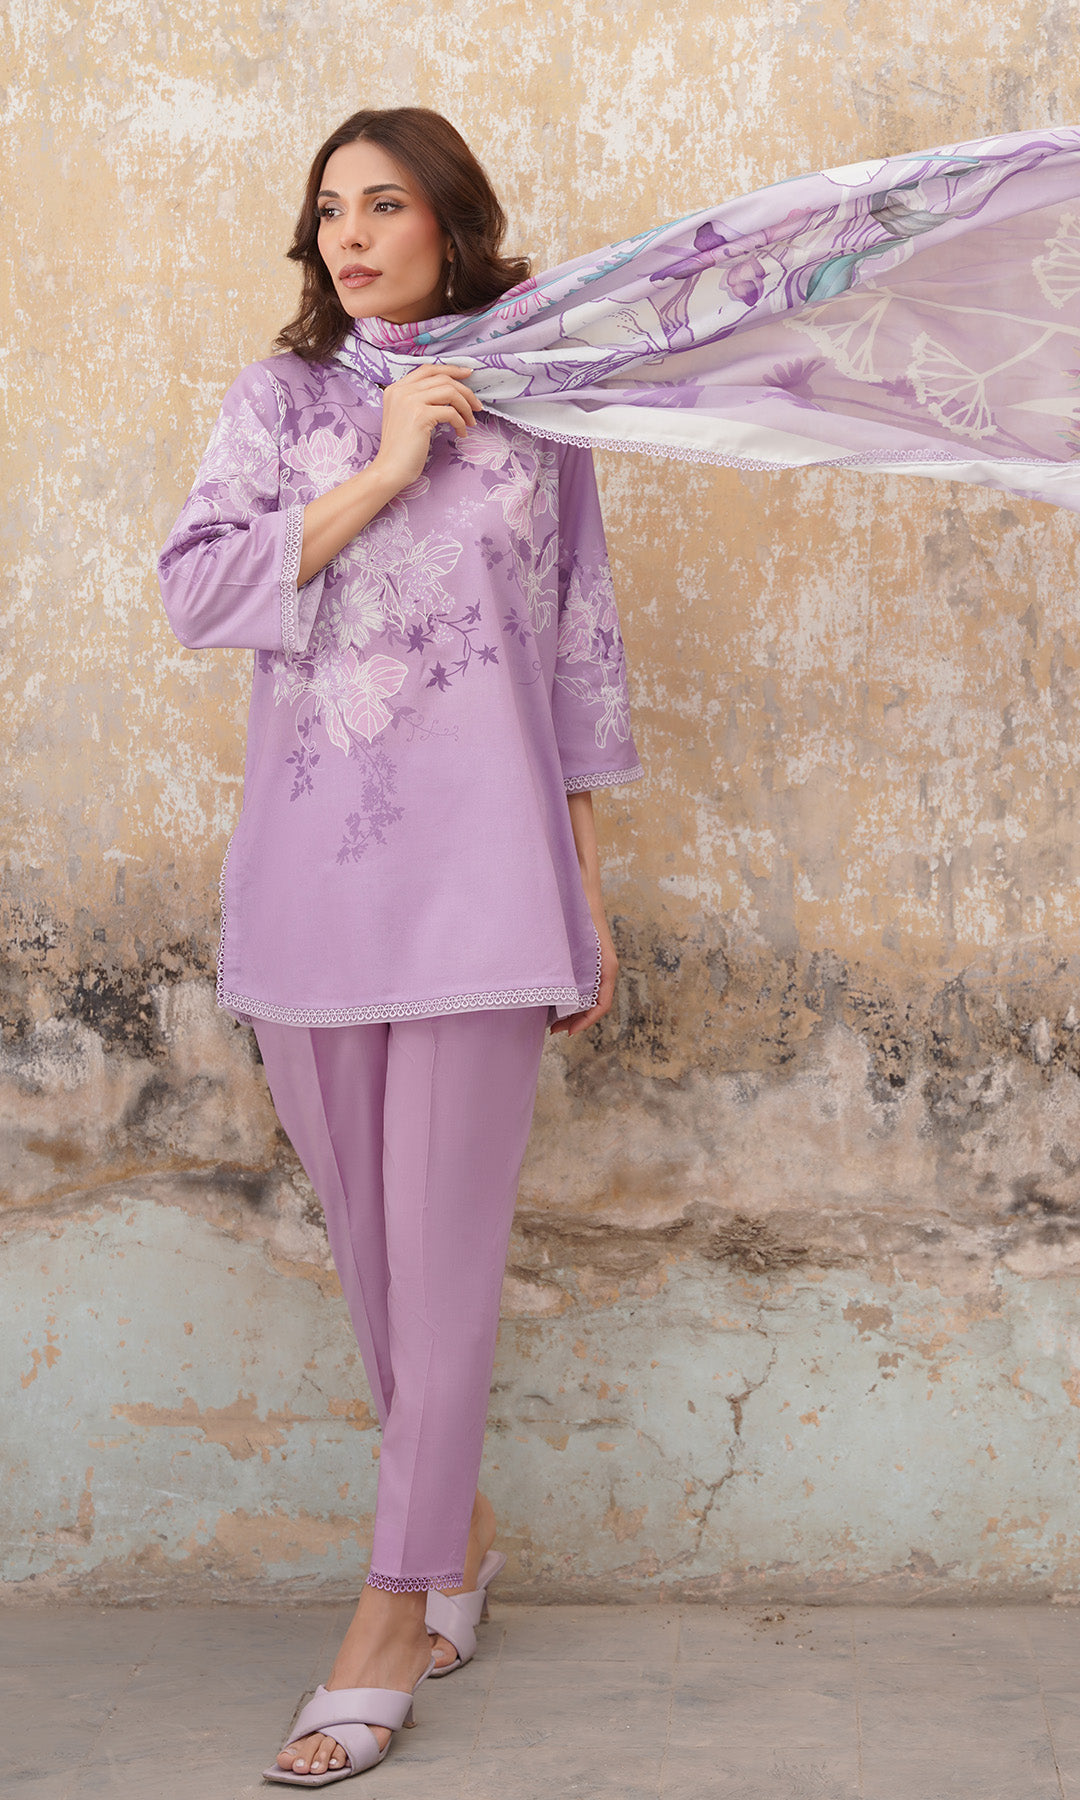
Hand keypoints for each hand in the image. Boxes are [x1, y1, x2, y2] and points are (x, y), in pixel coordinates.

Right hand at [372, 362, 482, 488]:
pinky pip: (450, 412)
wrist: (389, 470)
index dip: (450, 369)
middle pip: (442, 378)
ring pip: (450, 391)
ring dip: (466, 406)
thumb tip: (450, 393)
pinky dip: (461, 423)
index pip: (427, 369)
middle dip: (465, 390)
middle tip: (476, 405)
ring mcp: (409, 401)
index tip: (468, 374)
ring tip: (471, 421)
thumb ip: (418, 401)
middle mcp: (401, 391)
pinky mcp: (420, 415)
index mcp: (396, 389)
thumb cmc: (400, 450)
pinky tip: (461, 433)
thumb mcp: (405, 417)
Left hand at [549, 926, 618, 1036]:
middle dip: (575, 1020)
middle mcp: (605, 970)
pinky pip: (583, 985)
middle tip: (554, 1029)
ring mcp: (597, 966)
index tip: (568, 1031)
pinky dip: (572, 997)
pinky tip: (555, 998)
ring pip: (588, 997)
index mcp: (608, 969)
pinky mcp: (588, 961)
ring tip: (552, 1019)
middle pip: (594, 1005)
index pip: (602, 1006)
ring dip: (573, 1010)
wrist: (582, 894)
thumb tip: (564, 998)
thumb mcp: (580, 946)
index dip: (586, 1021)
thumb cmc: (582, 916)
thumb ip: (576, 970)